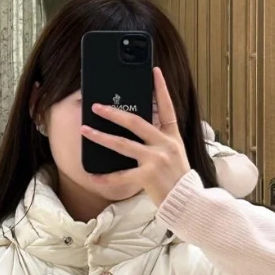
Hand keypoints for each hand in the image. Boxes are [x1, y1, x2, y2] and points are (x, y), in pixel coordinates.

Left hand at [80, 66, 190, 206]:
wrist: (189, 203)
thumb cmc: (178, 179)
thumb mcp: (176, 154)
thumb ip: (160, 141)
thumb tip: (137, 129)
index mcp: (172, 137)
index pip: (168, 107)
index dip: (161, 88)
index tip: (154, 71)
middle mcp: (165, 145)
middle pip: (135, 122)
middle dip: (113, 113)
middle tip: (96, 106)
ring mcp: (156, 160)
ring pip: (123, 145)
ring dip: (101, 137)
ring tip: (86, 131)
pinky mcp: (149, 176)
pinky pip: (121, 176)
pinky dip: (105, 177)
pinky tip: (93, 175)